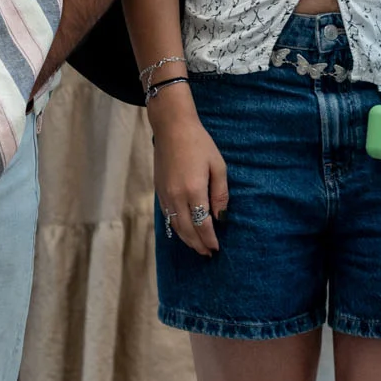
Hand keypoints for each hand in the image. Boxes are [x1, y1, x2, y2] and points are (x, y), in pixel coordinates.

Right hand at [149, 90, 227, 256]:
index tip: (217, 248)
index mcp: (194, 191)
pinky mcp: (158, 190)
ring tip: (197, 247)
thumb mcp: (218, 166)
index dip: (210, 239)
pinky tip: (183, 230)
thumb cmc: (199, 143)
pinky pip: (167, 216)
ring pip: (175, 226)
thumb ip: (220, 194)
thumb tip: (221, 217)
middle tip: (208, 253)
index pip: (203, 224)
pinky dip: (176, 228)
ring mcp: (165, 194)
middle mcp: (177, 196)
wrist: (172, 127)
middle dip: (198, 244)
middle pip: (188, 230)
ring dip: (186, 240)